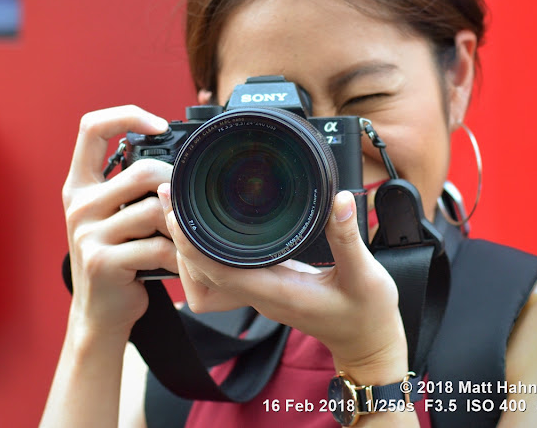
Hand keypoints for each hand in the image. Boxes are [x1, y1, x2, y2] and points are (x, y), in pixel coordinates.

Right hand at [62, 105, 177, 338]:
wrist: (101, 311)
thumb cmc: (119, 256)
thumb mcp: (114, 216)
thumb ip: (131, 188)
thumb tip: (180, 161)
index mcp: (80, 185)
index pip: (91, 128)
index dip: (127, 115)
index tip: (160, 125)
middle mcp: (78, 205)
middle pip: (143, 171)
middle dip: (177, 185)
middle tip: (191, 204)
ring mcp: (87, 234)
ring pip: (156, 210)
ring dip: (182, 225)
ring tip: (189, 238)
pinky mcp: (103, 262)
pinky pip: (159, 247)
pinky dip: (181, 255)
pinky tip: (184, 262)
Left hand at [158, 185, 408, 377]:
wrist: (366, 342)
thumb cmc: (366, 314)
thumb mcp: (365, 275)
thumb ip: (348, 238)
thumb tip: (339, 200)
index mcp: (277, 292)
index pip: (218, 272)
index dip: (190, 245)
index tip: (175, 212)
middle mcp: (261, 294)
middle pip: (202, 270)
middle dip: (180, 235)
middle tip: (170, 195)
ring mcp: (261, 292)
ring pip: (209, 272)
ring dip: (190, 241)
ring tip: (181, 205)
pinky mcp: (266, 287)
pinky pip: (225, 270)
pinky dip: (208, 248)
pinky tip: (209, 226)